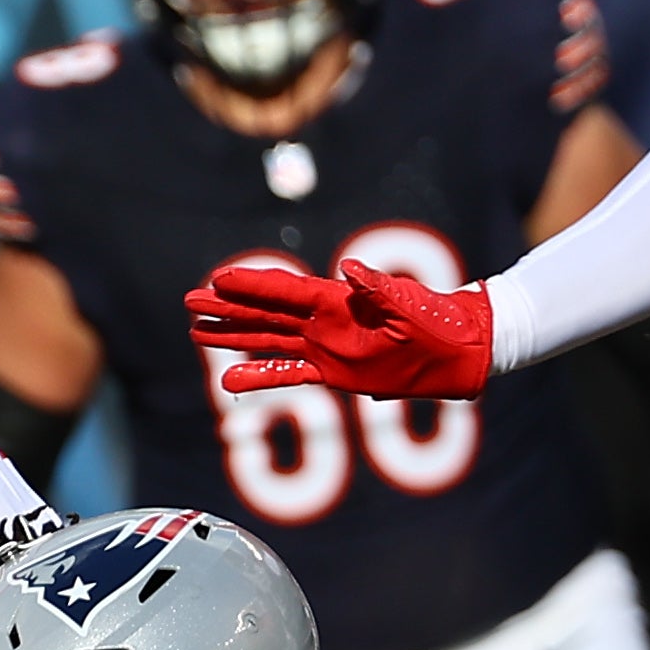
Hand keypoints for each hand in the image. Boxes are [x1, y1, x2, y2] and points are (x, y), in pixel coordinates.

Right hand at [186, 258, 491, 399]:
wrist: (460, 352)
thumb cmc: (440, 325)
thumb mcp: (411, 307)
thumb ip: (379, 290)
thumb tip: (349, 270)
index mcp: (340, 302)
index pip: (286, 292)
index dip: (252, 287)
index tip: (218, 279)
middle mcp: (324, 322)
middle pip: (265, 313)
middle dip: (228, 307)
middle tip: (189, 300)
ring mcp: (325, 346)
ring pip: (268, 340)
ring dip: (233, 336)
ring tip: (197, 331)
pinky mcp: (331, 371)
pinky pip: (288, 374)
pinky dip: (260, 377)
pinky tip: (230, 379)